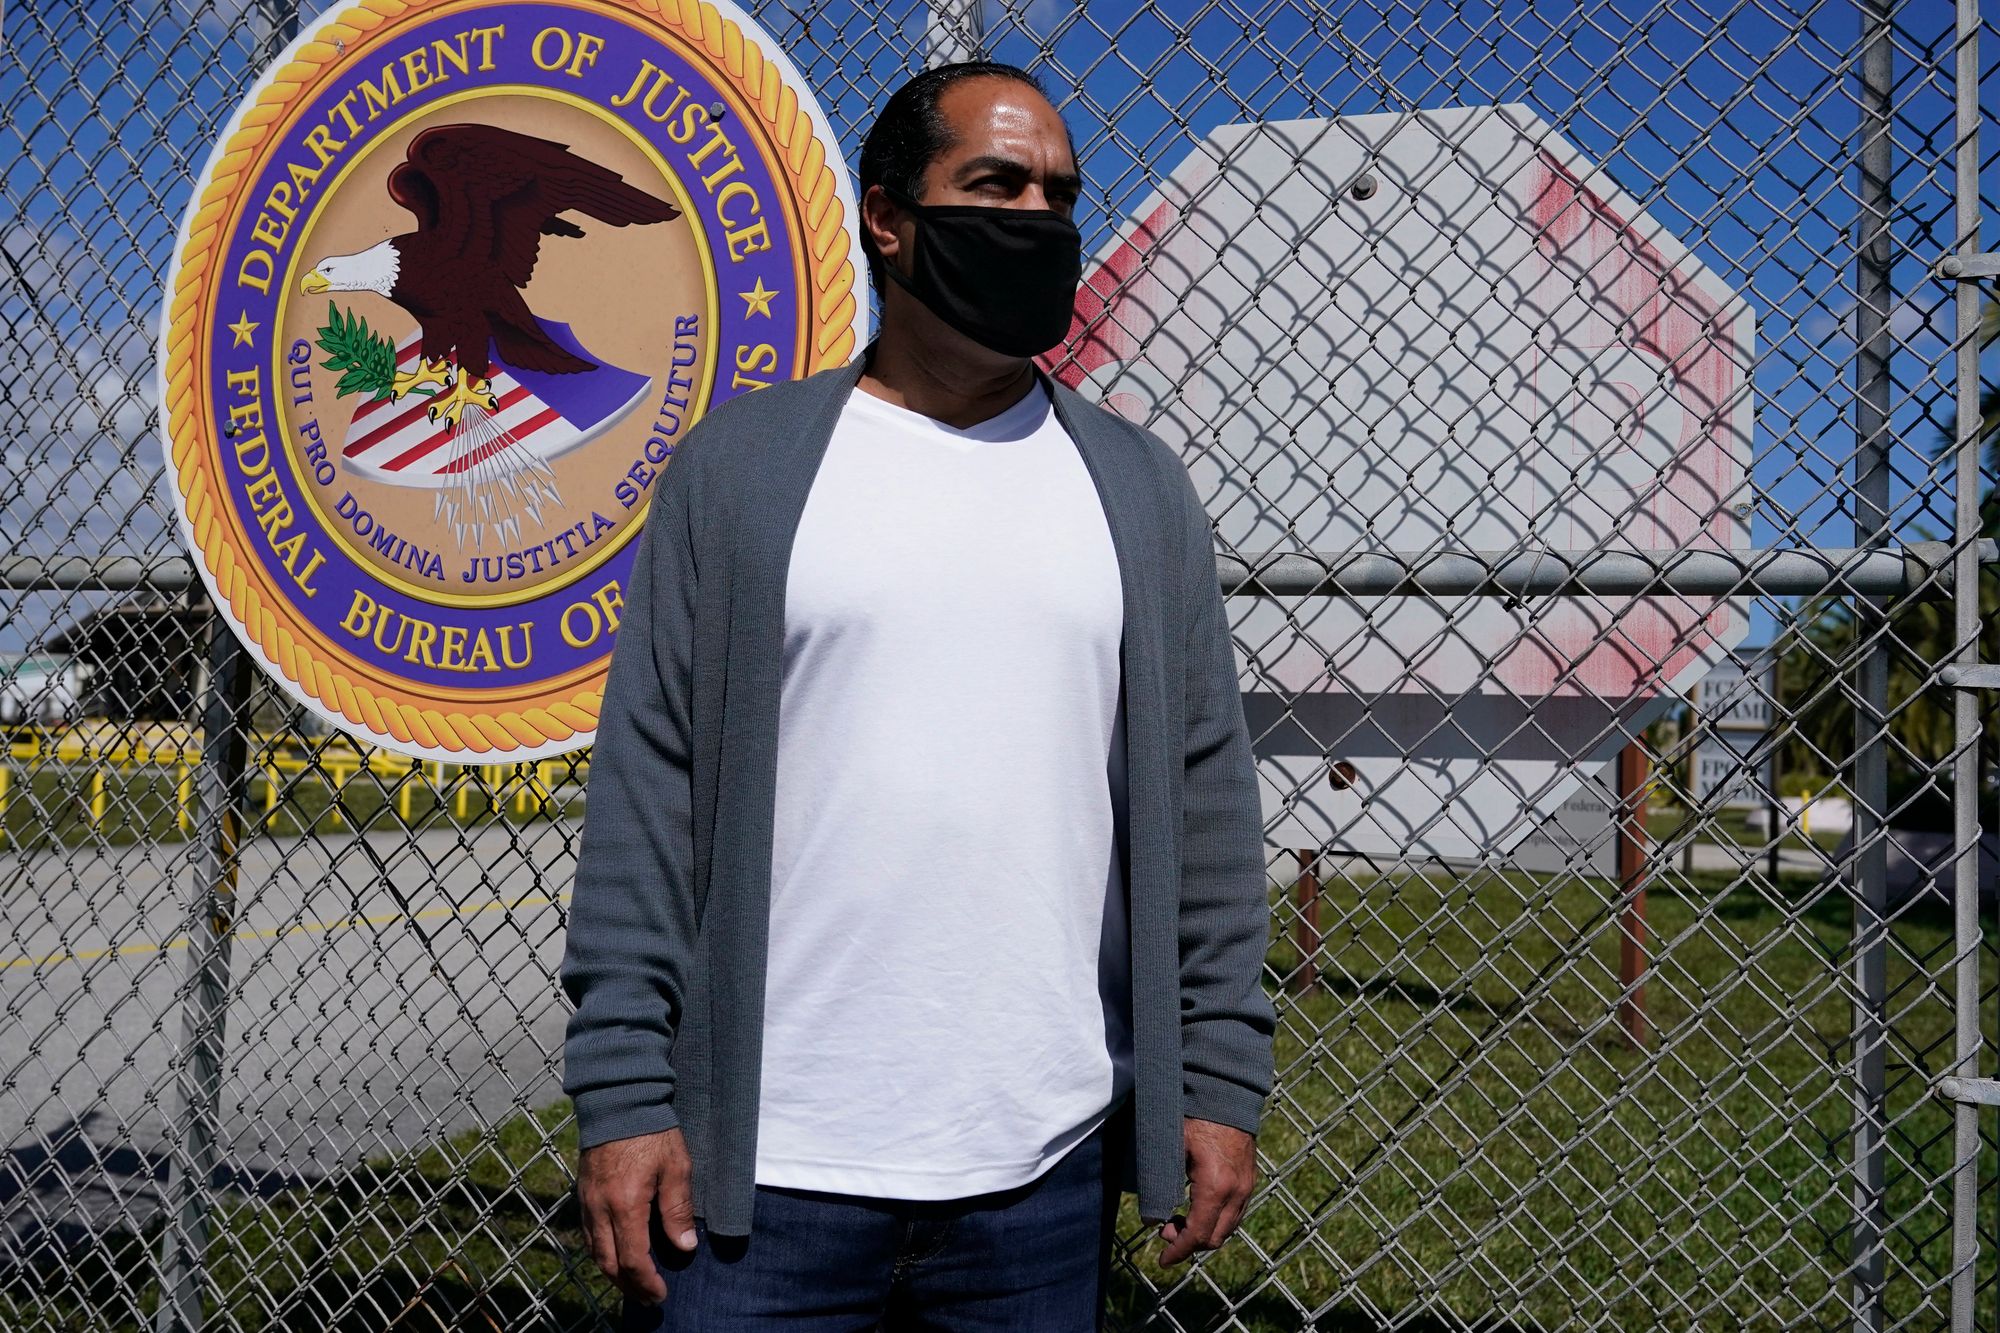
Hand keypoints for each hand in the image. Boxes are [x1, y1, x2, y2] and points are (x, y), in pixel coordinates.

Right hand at [578, 1128, 696, 1302]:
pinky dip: (602, 1251)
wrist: (619, 1099)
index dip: (646, 1282)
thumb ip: (678, 1209)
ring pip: (594, 1251)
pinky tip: (616, 1252)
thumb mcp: (676, 1167)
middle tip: (647, 1297)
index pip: (632, 1259)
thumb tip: (685, 1246)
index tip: (660, 1294)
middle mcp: (600, 1208)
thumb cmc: (652, 1130)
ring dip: (613, 1272)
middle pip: (608, 1263)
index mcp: (625, 1205)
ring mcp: (588, 1200)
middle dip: (628, 1285)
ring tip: (633, 1282)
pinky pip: (589, 1233)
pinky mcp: (583, 1192)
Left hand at [1158, 1117, 1254, 1264]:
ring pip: (1227, 1228)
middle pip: (1215, 1238)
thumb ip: (1160, 1184)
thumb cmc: (1194, 1116)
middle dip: (1189, 1243)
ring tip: (1178, 1219)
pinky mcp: (1250, 1179)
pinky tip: (1197, 1209)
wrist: (1225, 1091)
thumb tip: (1151, 1217)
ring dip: (1203, 1232)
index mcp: (1216, 1186)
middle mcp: (1237, 1192)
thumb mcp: (1171, 1149)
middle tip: (1165, 1230)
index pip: (1198, 1235)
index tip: (1163, 1261)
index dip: (1179, 1251)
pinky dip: (1216, 1220)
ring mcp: (1247, 1186)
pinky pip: (1235, 1213)